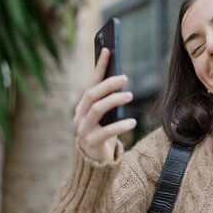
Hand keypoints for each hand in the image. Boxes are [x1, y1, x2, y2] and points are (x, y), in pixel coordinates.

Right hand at [73, 48, 136, 162]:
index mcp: (83, 106)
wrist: (95, 163)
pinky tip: (133, 121)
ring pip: (96, 110)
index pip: (91, 83)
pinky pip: (105, 132)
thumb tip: (122, 78)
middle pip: (91, 94)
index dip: (99, 67)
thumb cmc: (103, 134)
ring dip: (113, 100)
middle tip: (125, 78)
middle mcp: (80, 115)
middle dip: (107, 84)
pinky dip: (120, 126)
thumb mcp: (107, 117)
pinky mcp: (90, 143)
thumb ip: (110, 101)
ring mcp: (83, 129)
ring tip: (130, 95)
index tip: (108, 50)